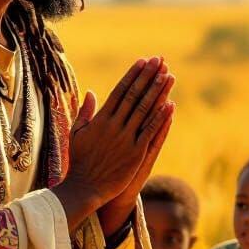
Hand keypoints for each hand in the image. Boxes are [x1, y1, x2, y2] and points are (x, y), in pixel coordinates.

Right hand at [53, 58, 174, 231]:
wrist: (85, 187)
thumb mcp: (77, 133)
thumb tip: (91, 92)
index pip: (120, 91)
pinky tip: (170, 105)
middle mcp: (114, 125)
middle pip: (135, 95)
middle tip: (160, 61)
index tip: (143, 62)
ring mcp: (126, 139)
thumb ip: (85, 112)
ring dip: (158, 91)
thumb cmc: (79, 161)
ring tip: (169, 76)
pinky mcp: (136, 153)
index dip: (133, 75)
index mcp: (100, 119)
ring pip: (145, 110)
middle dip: (148, 76)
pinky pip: (151, 131)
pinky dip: (161, 117)